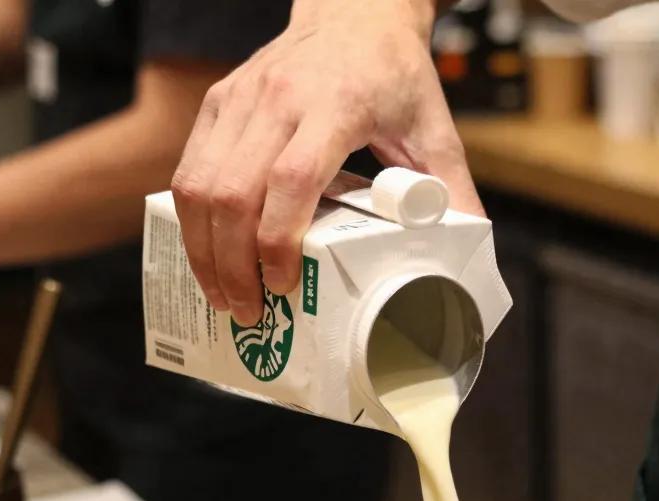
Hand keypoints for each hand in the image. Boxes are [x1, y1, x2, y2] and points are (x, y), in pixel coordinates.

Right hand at [171, 0, 481, 325]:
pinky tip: (209, 256)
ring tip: (223, 294)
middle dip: (233, 263)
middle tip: (248, 312)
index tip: (285, 285)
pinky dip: (192, 221)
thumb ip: (453, 190)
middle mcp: (278, 98)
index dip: (280, 240)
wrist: (354, 11)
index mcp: (336, 105)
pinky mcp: (218, 104)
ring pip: (198, 184)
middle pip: (234, 191)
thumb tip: (469, 250)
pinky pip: (189, 170)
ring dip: (203, 250)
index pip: (293, 178)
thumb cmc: (394, 73)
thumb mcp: (434, 128)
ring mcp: (240, 99)